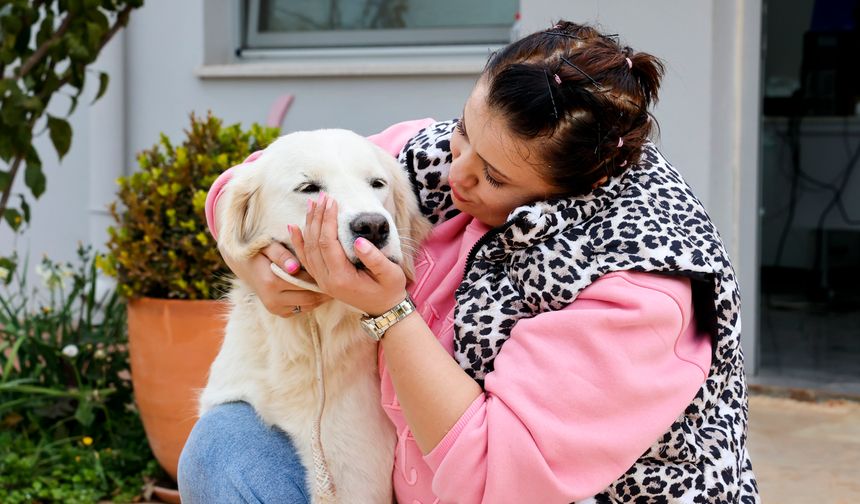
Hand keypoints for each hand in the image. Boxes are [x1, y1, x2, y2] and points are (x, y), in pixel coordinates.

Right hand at [220, 241, 330, 317]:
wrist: (243, 264)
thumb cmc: (259, 250)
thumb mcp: (268, 246)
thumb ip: (282, 254)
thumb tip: (295, 267)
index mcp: (271, 282)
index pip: (306, 282)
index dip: (321, 276)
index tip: (334, 268)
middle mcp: (273, 300)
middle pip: (309, 298)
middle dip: (324, 289)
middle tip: (339, 279)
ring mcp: (275, 309)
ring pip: (308, 306)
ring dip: (320, 297)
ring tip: (332, 283)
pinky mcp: (278, 313)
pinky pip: (301, 309)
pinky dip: (311, 301)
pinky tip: (318, 289)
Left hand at [291, 193, 407, 315]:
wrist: (384, 309)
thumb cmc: (389, 289)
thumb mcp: (390, 274)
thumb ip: (374, 258)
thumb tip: (358, 240)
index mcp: (341, 278)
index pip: (328, 243)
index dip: (328, 220)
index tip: (333, 201)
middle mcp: (327, 280)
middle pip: (314, 244)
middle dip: (318, 218)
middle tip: (323, 196)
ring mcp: (322, 281)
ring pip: (308, 249)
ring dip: (308, 225)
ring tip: (312, 204)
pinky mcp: (322, 279)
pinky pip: (306, 258)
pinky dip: (299, 241)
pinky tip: (295, 227)